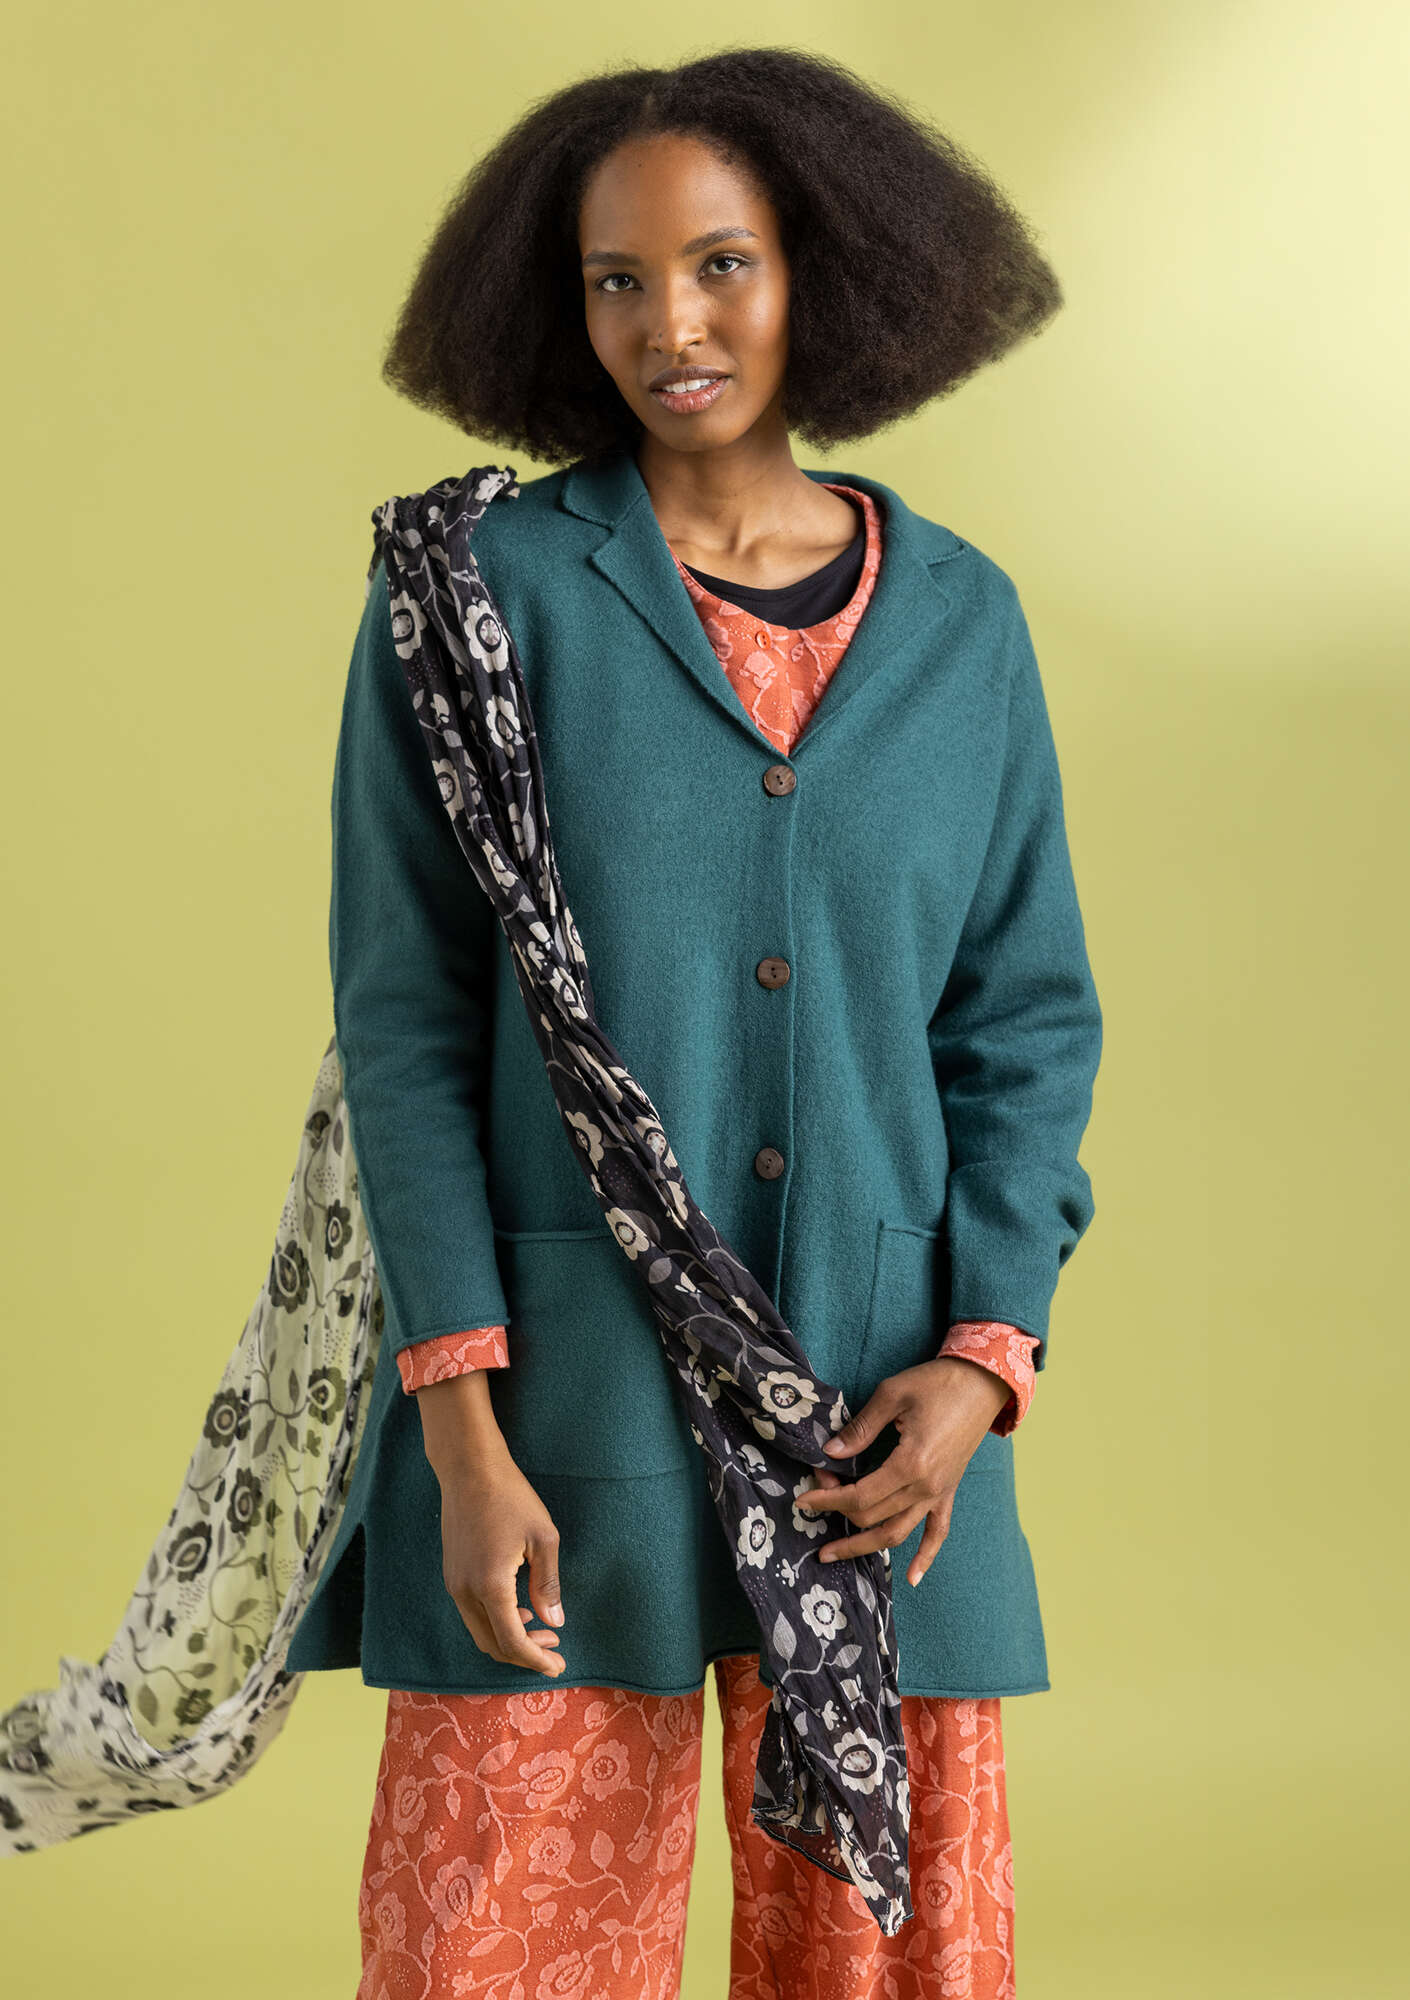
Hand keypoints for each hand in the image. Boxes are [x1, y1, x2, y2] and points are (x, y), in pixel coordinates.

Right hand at [416, 1374, 566, 1677]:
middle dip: (524, 1655)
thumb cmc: (511, 1498)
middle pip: (493, 1645)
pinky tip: (519, 1608)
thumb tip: (555, 1623)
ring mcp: (453, 1583)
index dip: (536, 1660)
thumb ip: (548, 1585)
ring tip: (542, 1629)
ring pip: (480, 1631)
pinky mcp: (451, 1573)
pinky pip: (472, 1613)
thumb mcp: (543, 1538)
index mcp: (490, 1586)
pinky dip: (496, 1622)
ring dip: (509, 1639)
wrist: (469, 1469)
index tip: (558, 1667)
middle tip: (554, 1650)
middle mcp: (465, 1592)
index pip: (513, 1642)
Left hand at [793, 1357, 1013, 1587]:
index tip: (804, 1498)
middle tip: (815, 1496)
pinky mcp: (949, 1491)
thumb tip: (830, 1453)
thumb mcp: (892, 1396)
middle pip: (873, 1517)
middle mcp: (926, 1487)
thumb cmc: (936, 1384)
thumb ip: (860, 1429)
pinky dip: (926, 1557)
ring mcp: (939, 1493)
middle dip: (838, 1511)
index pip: (860, 1496)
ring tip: (832, 1553)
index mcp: (911, 1464)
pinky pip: (938, 1532)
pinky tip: (912, 1579)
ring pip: (897, 1534)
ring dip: (863, 1548)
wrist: (981, 1383)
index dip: (828, 1499)